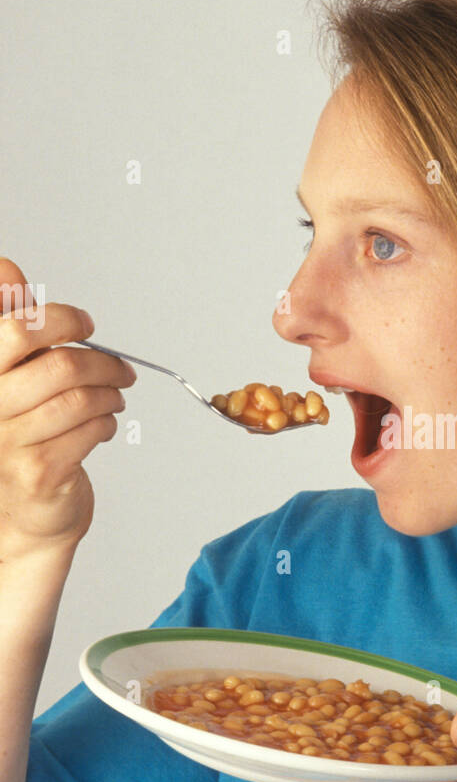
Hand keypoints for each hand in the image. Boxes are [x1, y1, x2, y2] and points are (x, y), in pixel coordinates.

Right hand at [0, 258, 135, 560]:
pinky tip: (104, 425)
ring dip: (111, 395)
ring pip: (81, 400)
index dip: (60, 320)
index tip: (83, 324)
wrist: (19, 513)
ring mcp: (7, 443)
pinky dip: (107, 424)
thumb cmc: (15, 435)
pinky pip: (89, 432)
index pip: (17, 329)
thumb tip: (6, 269)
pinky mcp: (38, 472)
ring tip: (116, 397)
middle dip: (102, 363)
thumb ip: (8, 322)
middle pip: (60, 365)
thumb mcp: (8, 373)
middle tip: (120, 369)